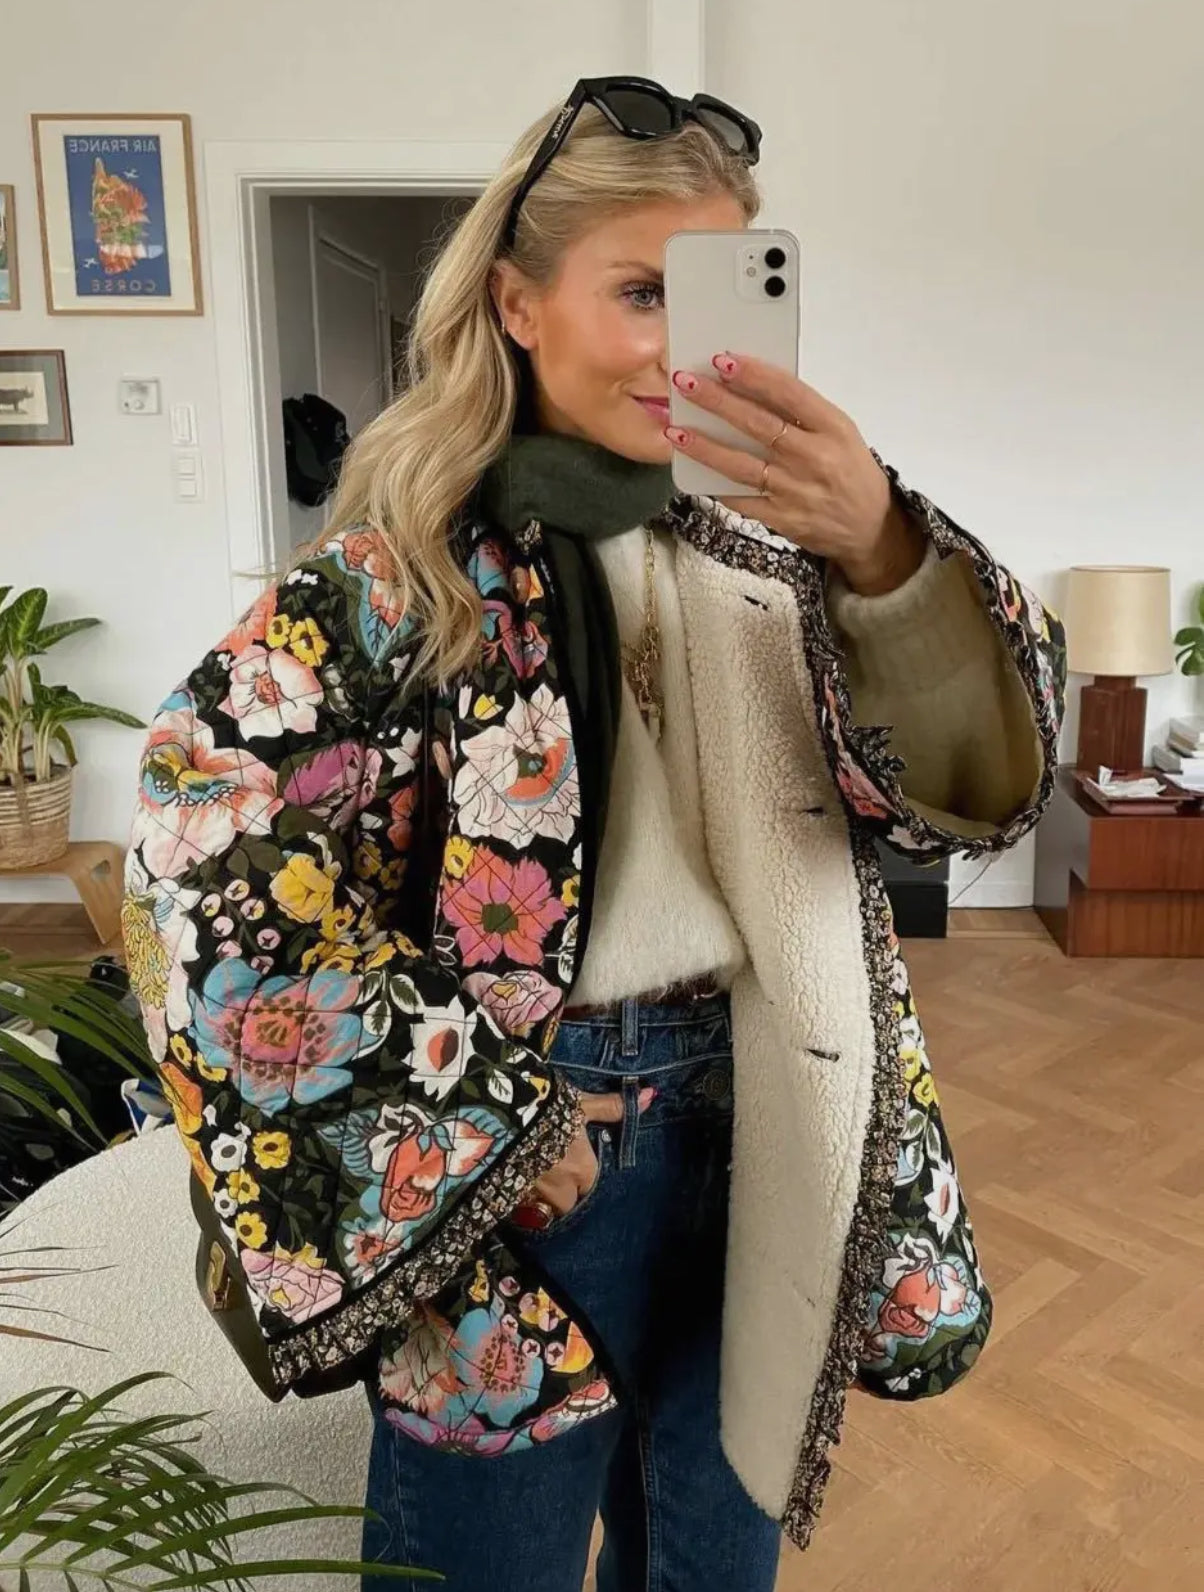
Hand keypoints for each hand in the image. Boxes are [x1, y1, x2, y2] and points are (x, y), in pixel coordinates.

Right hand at [514, 1086, 653, 1223]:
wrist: (494, 1113)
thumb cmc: (545, 1106)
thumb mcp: (579, 1103)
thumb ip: (612, 1107)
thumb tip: (652, 1095)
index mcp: (582, 1169)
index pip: (590, 1185)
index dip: (581, 1176)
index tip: (573, 1167)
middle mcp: (560, 1189)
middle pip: (565, 1205)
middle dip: (560, 1196)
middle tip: (552, 1176)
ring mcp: (530, 1198)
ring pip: (540, 1210)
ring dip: (538, 1201)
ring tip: (530, 1180)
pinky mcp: (505, 1200)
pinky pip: (515, 1210)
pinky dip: (515, 1200)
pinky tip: (507, 1182)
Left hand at [665, 353, 926, 595]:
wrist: (869, 528)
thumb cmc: (851, 471)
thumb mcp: (841, 433)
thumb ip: (804, 413)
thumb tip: (753, 386)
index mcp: (833, 429)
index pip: (789, 395)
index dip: (754, 376)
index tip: (723, 360)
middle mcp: (813, 458)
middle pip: (758, 425)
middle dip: (718, 402)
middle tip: (685, 383)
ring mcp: (794, 491)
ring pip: (741, 465)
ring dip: (704, 447)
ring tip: (675, 429)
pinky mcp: (780, 518)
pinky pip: (740, 499)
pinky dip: (715, 485)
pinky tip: (692, 470)